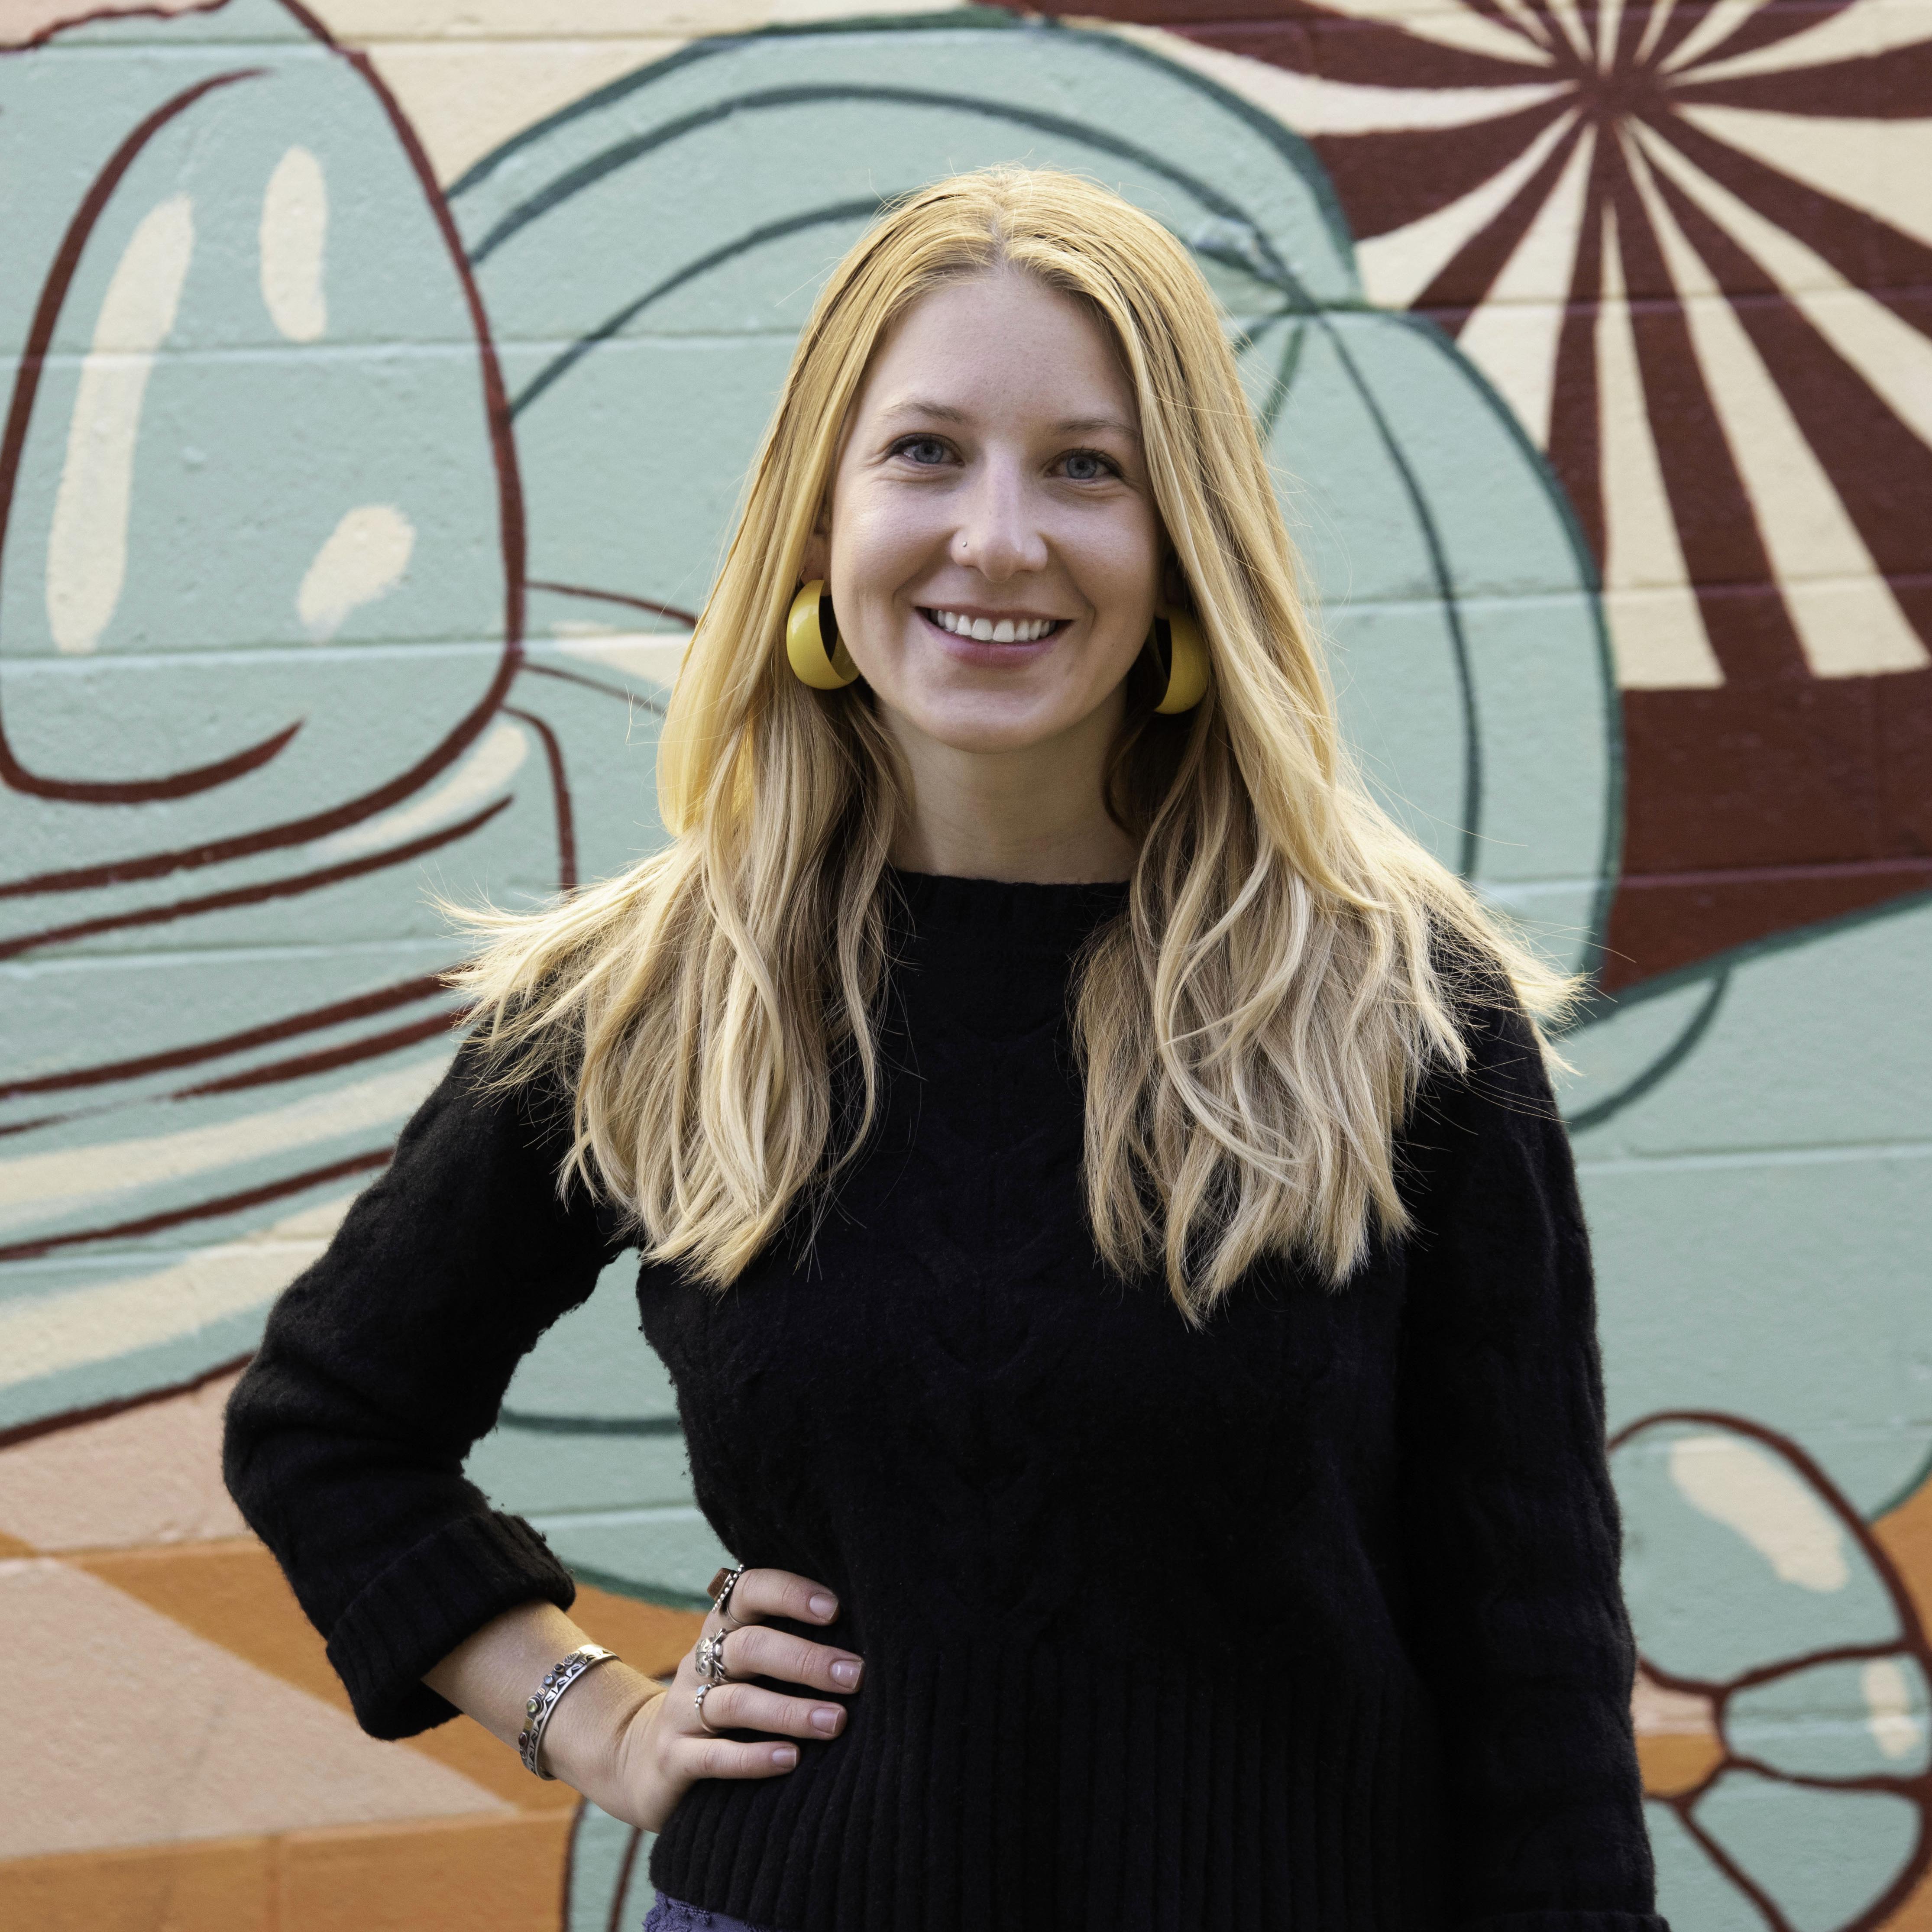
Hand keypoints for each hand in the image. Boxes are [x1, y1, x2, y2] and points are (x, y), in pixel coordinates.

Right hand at [583, 1568, 863, 1832]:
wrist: (642, 1759)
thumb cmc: (727, 1703)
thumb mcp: (747, 1668)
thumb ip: (789, 1647)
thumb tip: (872, 1637)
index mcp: (722, 1630)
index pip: (749, 1591)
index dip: (789, 1594)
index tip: (834, 1608)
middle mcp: (700, 1662)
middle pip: (750, 1648)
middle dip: (806, 1660)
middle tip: (855, 1676)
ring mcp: (682, 1711)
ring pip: (736, 1703)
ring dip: (790, 1711)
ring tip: (836, 1722)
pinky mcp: (674, 1759)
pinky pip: (713, 1757)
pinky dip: (753, 1757)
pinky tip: (791, 1760)